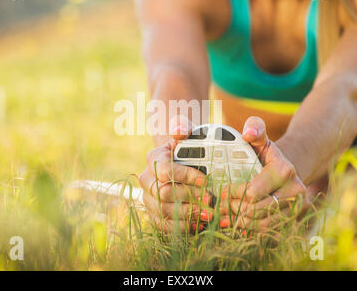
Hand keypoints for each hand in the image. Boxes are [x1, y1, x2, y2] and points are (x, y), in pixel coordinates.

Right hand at [139, 118, 211, 233]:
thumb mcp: (188, 135)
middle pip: (163, 193)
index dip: (185, 176)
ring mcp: (148, 199)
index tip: (206, 180)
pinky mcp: (153, 215)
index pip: (164, 170)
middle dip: (189, 198)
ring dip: (187, 214)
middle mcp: (146, 180)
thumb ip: (184, 128)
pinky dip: (182, 227)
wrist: (182, 163)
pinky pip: (164, 226)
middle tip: (210, 200)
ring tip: (208, 214)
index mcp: (153, 158)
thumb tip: (179, 130)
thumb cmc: (188, 148)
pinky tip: (200, 224)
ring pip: (163, 211)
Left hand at [218, 116, 311, 233]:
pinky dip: (250, 230)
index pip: (252, 192)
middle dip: (232, 210)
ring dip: (239, 222)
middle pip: (255, 211)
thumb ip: (254, 127)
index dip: (231, 194)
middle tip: (218, 207)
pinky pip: (268, 231)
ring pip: (261, 224)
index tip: (218, 192)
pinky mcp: (292, 220)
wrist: (285, 170)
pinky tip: (237, 224)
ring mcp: (296, 208)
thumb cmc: (265, 153)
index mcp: (285, 170)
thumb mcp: (259, 137)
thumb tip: (248, 133)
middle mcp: (295, 191)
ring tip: (224, 216)